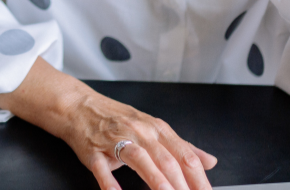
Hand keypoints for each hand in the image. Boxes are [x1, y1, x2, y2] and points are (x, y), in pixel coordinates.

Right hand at [63, 92, 217, 189]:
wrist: (79, 107)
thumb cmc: (117, 119)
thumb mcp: (154, 128)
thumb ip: (182, 146)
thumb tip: (210, 161)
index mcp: (157, 129)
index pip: (185, 155)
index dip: (199, 178)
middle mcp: (140, 132)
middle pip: (167, 160)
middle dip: (182, 185)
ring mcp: (116, 141)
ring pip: (141, 160)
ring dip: (156, 180)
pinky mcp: (94, 151)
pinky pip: (103, 168)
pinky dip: (110, 183)